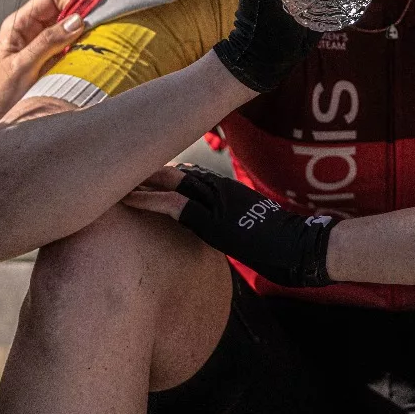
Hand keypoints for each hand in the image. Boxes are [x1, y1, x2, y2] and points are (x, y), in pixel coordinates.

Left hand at [0, 0, 87, 152]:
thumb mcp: (23, 65)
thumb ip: (48, 41)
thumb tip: (77, 21)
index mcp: (20, 23)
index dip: (72, 1)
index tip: (85, 19)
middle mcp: (33, 29)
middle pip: (65, 9)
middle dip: (80, 20)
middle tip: (92, 35)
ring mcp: (43, 44)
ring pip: (71, 28)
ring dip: (82, 37)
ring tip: (87, 49)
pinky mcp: (52, 59)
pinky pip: (71, 47)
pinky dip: (81, 51)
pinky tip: (83, 60)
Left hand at [124, 165, 336, 286]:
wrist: (304, 247)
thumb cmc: (285, 244)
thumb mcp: (253, 230)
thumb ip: (233, 226)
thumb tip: (226, 236)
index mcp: (227, 190)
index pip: (187, 175)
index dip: (161, 174)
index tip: (140, 173)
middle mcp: (218, 189)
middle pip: (172, 172)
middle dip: (143, 170)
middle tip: (114, 166)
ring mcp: (215, 202)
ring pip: (167, 183)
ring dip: (138, 180)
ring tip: (109, 179)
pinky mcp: (212, 220)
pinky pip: (173, 206)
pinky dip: (148, 201)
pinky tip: (127, 200)